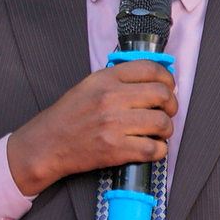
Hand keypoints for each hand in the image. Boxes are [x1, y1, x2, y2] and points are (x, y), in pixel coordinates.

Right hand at [6, 60, 175, 197]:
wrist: (47, 144)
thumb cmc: (69, 115)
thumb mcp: (90, 85)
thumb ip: (119, 80)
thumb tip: (155, 81)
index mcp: (106, 78)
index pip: (151, 69)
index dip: (168, 79)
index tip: (169, 88)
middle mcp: (111, 98)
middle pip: (162, 95)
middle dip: (171, 106)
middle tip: (167, 113)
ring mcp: (113, 124)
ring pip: (162, 123)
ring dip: (166, 130)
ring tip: (158, 133)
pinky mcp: (115, 149)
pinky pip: (153, 149)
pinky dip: (159, 150)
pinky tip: (152, 148)